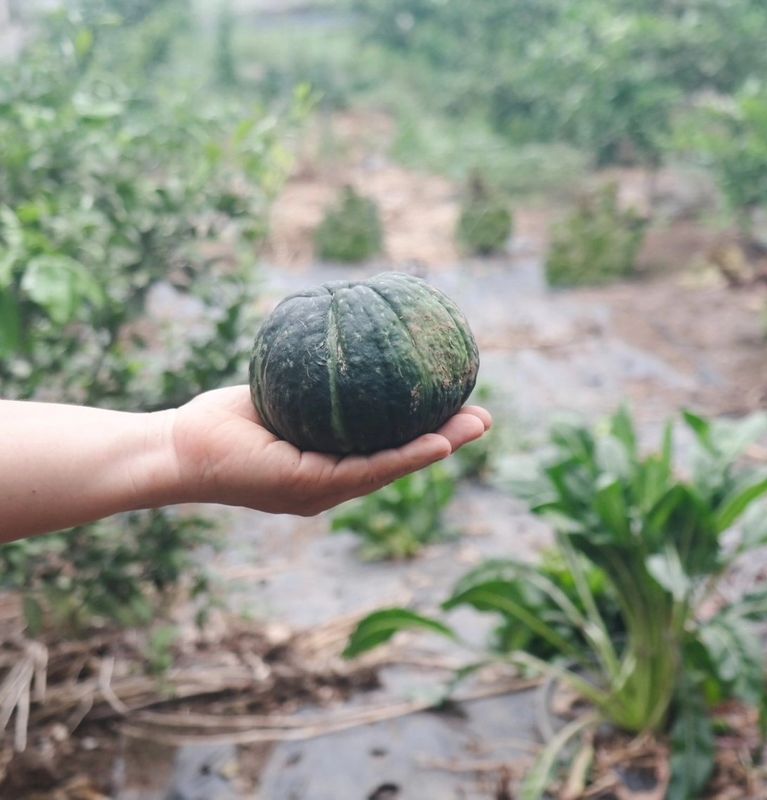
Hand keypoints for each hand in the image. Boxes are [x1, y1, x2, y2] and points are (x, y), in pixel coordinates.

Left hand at [169, 385, 491, 515]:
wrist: (176, 451)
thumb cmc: (221, 425)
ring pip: (392, 469)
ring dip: (436, 449)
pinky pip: (365, 469)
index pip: (385, 448)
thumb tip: (340, 338)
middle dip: (444, 440)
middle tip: (483, 417)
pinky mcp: (309, 488)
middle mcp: (332, 484)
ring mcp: (323, 490)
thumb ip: (310, 383)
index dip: (424, 433)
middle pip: (399, 460)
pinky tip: (434, 440)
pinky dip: (403, 456)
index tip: (455, 408)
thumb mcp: (276, 398)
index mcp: (328, 466)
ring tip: (474, 426)